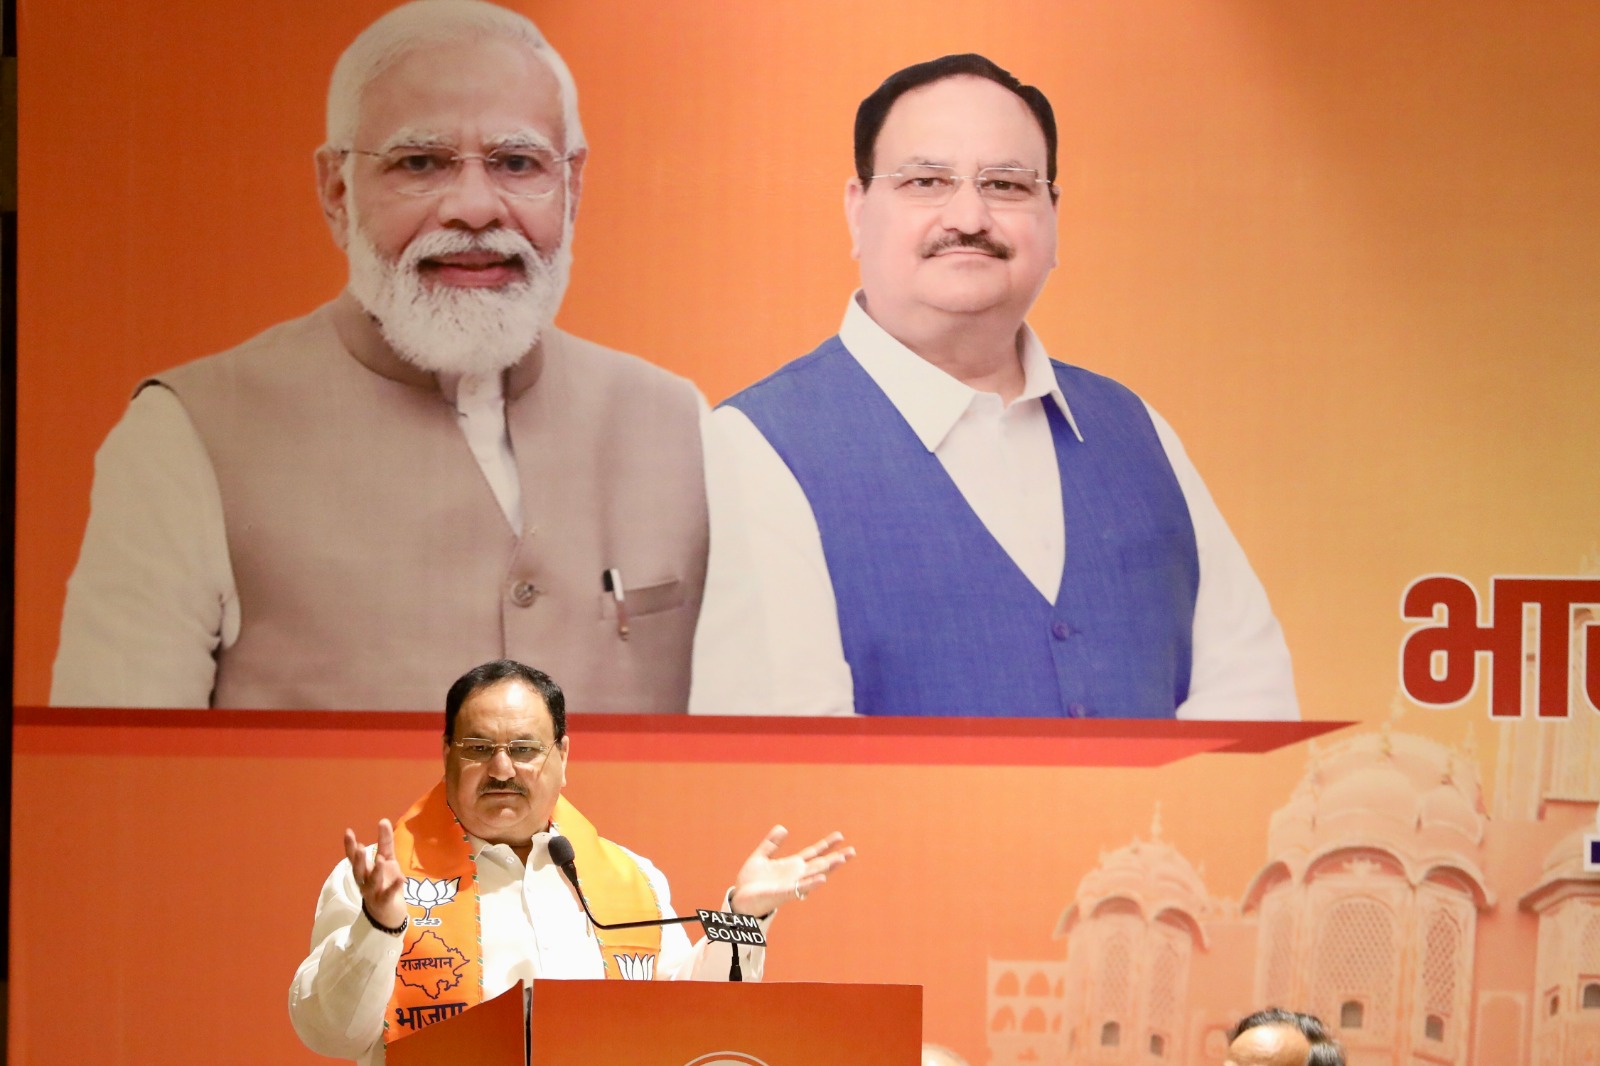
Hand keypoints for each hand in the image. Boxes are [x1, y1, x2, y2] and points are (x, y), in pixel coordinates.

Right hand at [344, 819, 405, 930]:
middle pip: (358, 872)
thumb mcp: (387, 860)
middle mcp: (365, 882)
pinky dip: (394, 887)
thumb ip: (385, 842)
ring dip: (375, 872)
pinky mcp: (384, 903)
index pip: (354, 858)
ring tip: (380, 859)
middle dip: (358, 861)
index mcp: (364, 871)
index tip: (348, 832)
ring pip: (371, 884)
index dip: (350, 846)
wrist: (390, 913)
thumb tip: (383, 820)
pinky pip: (388, 895)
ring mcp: (373, 894)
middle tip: (360, 848)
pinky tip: (401, 879)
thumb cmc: (385, 882)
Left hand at [728, 826, 853, 915]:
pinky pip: (799, 888)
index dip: (826, 844)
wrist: (740, 899)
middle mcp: (795, 875)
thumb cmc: (750, 882)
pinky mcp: (783, 893)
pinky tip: (822, 878)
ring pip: (814, 874)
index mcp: (791, 866)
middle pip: (820, 864)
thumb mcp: (760, 857)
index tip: (840, 836)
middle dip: (836, 858)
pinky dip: (811, 883)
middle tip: (853, 850)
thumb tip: (783, 828)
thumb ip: (771, 844)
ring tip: (842, 859)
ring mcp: (791, 884)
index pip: (813, 853)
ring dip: (829, 868)